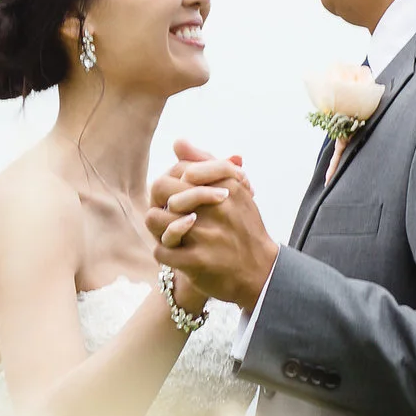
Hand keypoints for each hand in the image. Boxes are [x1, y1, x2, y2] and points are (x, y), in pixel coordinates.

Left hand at [144, 140, 279, 311]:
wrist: (261, 273)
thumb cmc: (242, 227)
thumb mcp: (234, 190)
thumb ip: (206, 164)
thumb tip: (178, 141)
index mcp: (226, 185)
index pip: (181, 171)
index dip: (176, 183)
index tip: (184, 196)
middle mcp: (217, 206)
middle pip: (161, 188)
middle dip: (163, 202)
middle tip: (173, 214)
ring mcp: (206, 234)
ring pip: (154, 218)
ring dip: (159, 228)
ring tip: (173, 233)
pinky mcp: (197, 261)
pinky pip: (160, 250)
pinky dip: (166, 253)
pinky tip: (179, 254)